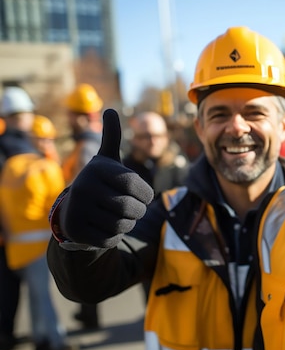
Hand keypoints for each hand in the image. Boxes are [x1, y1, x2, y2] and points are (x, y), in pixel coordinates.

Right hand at [59, 109, 153, 247]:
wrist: (74, 210)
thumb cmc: (101, 183)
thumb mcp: (107, 160)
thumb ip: (112, 136)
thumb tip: (110, 109)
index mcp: (97, 168)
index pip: (135, 185)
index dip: (145, 195)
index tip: (142, 195)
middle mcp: (83, 186)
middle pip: (131, 208)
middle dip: (138, 212)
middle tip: (130, 209)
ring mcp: (77, 209)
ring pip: (122, 226)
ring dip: (127, 224)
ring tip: (116, 216)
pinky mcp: (76, 231)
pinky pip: (111, 239)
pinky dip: (114, 237)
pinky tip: (104, 228)